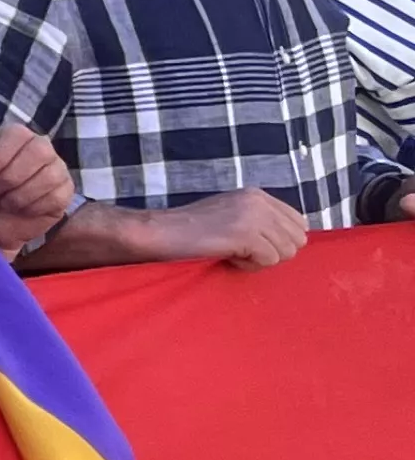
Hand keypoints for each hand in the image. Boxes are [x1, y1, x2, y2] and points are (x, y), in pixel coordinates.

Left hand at [0, 122, 77, 255]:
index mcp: (16, 137)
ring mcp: (57, 169)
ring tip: (7, 202)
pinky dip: (34, 208)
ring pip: (50, 176)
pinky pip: (57, 197)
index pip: (18, 133)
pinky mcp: (65, 193)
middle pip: (40, 151)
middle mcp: (41, 148)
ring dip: (21, 195)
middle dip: (12, 177)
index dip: (1, 156)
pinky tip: (22, 210)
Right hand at [150, 189, 312, 269]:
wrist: (161, 231)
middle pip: (297, 239)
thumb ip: (259, 219)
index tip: (253, 244)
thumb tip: (288, 240)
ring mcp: (254, 217)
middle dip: (274, 251)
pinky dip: (249, 265)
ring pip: (286, 252)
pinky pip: (268, 260)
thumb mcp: (231, 214)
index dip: (280, 240)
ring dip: (261, 260)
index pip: (298, 222)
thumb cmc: (190, 229)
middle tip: (243, 251)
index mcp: (257, 195)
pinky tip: (227, 257)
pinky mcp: (246, 234)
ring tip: (233, 253)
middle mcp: (259, 202)